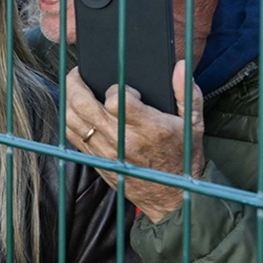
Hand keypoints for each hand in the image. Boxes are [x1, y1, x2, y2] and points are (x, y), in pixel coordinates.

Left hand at [66, 61, 205, 221]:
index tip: (124, 87)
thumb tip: (178, 67)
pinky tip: (73, 109)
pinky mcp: (96, 159)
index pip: (117, 101)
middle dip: (76, 84)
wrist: (172, 196)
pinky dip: (68, 119)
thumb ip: (188, 93)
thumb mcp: (194, 125)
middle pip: (85, 106)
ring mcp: (106, 151)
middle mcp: (123, 141)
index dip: (116, 88)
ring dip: (67, 100)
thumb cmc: (183, 157)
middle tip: (78, 73)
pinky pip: (72, 136)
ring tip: (73, 88)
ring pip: (73, 120)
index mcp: (149, 129)